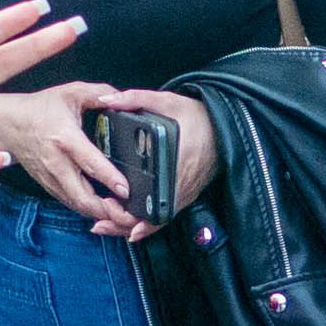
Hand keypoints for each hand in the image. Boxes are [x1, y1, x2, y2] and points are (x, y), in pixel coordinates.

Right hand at [0, 79, 129, 221]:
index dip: (110, 179)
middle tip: (130, 214)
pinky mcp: (48, 184)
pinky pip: (70, 202)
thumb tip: (121, 97)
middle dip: (107, 210)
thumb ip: (99, 93)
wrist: (6, 123)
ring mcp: (50, 177)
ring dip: (99, 214)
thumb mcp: (71, 92)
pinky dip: (87, 209)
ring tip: (121, 215)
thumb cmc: (38, 109)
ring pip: (77, 204)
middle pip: (82, 197)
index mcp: (65, 138)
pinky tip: (102, 209)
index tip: (125, 190)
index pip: (90, 163)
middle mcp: (56, 163)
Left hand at [83, 87, 214, 239]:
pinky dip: (145, 223)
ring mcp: (184, 194)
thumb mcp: (167, 101)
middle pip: (151, 218)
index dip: (134, 212)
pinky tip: (127, 225)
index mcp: (175, 164)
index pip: (156, 199)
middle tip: (101, 219)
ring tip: (105, 224)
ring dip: (130, 226)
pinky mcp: (185, 196)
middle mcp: (181, 186)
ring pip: (157, 222)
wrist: (224, 127)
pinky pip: (164, 216)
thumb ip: (135, 99)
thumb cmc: (198, 116)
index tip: (112, 209)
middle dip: (123, 223)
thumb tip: (106, 101)